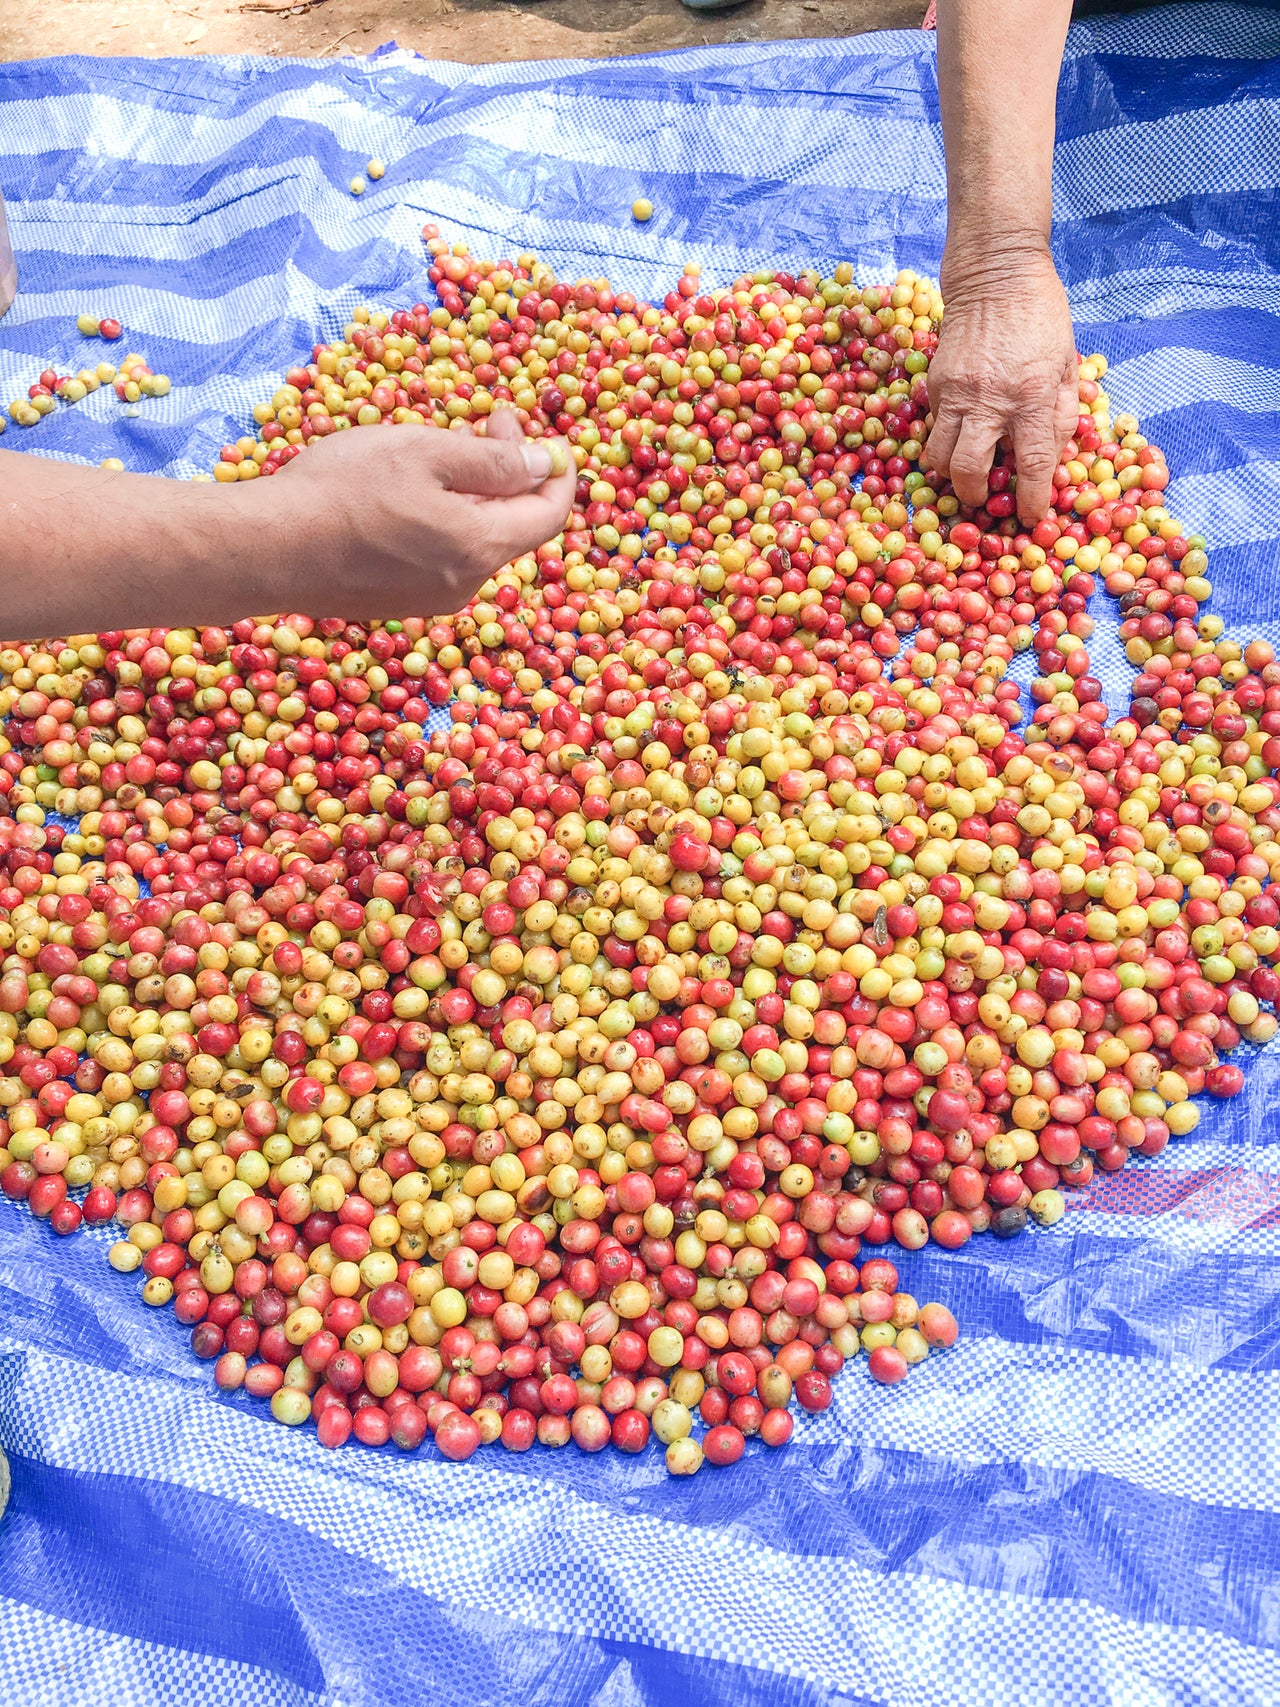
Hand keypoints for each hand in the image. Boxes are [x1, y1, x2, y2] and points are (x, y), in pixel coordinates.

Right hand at [271, 408, 576, 618]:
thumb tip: (543, 465)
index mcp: (480, 546)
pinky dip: (447, 519)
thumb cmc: (340, 492)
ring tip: (444, 450)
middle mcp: (465, 584)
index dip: (557, 472)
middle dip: (513, 472)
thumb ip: (493, 462)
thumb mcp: (424, 453)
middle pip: (513, 526)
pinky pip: (443, 556)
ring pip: (476, 540)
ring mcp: (431, 598)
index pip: (549, 515)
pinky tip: (412, 491)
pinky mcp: (398, 601)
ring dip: (477, 494)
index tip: (547, 436)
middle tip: (491, 421)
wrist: (267, 550)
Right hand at [925, 244, 1078, 524]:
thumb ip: (1061, 414)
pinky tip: (960, 437)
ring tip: (966, 473)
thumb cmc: (1041, 316)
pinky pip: (934, 428)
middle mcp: (989, 399)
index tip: (1031, 519)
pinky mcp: (935, 384)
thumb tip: (1050, 459)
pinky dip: (945, 442)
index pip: (1031, 465)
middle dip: (976, 496)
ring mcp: (956, 392)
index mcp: (1031, 395)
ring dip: (951, 474)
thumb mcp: (1066, 364)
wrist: (996, 274)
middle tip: (985, 501)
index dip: (1031, 500)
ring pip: (939, 456)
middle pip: (969, 470)